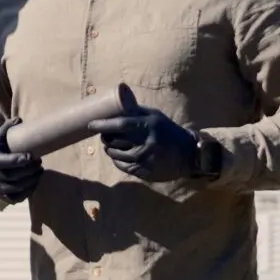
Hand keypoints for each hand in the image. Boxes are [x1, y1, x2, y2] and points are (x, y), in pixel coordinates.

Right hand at [0, 118, 44, 202]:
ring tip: (39, 171)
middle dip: (32, 169)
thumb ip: (6, 128)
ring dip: (33, 179)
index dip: (25, 159)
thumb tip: (19, 119)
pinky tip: (34, 181)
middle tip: (39, 162)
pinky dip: (29, 190)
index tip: (33, 155)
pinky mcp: (5, 197)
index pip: (12, 162)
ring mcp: (0, 188)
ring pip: (20, 186)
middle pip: (18, 175)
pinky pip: (20, 197)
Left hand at [87, 106, 202, 182]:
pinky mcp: (145, 172)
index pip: (120, 125)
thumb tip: (114, 106)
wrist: (188, 154)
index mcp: (149, 126)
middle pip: (115, 141)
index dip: (103, 125)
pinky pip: (122, 166)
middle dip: (105, 137)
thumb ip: (136, 112)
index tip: (91, 125)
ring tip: (111, 144)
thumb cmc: (168, 131)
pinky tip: (120, 155)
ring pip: (116, 155)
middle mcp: (146, 143)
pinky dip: (117, 160)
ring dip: (109, 149)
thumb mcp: (155, 116)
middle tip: (104, 134)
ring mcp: (145, 160)